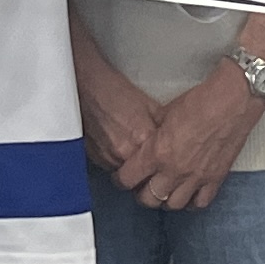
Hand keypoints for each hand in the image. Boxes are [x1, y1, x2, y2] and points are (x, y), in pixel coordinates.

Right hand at [75, 40, 163, 183]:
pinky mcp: (95, 159)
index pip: (162, 165)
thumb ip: (164, 127)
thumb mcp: (150, 105)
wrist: (87, 88)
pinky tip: (117, 148)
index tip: (170, 166)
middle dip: (150, 173)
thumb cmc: (116, 92)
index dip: (166, 166)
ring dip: (132, 169)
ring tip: (132, 151)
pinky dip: (116, 163)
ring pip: (126, 176)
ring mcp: (108, 158)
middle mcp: (126, 152)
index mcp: (143, 138)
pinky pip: (111, 169)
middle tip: (153, 165)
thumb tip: (177, 139)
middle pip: (144, 176)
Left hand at [123, 64, 264, 209]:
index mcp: (157, 152)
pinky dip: (192, 202)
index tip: (121, 178)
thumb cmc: (199, 102)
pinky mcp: (216, 178)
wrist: (231, 101)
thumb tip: (145, 142)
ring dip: (165, 200)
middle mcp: (174, 170)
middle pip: (148, 199)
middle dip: (141, 194)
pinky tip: (189, 194)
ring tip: (165, 191)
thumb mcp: (163, 114)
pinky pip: (200, 203)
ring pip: (173, 205)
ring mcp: (196, 178)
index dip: (120, 180)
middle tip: (142, 186)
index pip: (128, 179)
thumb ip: (152, 135)